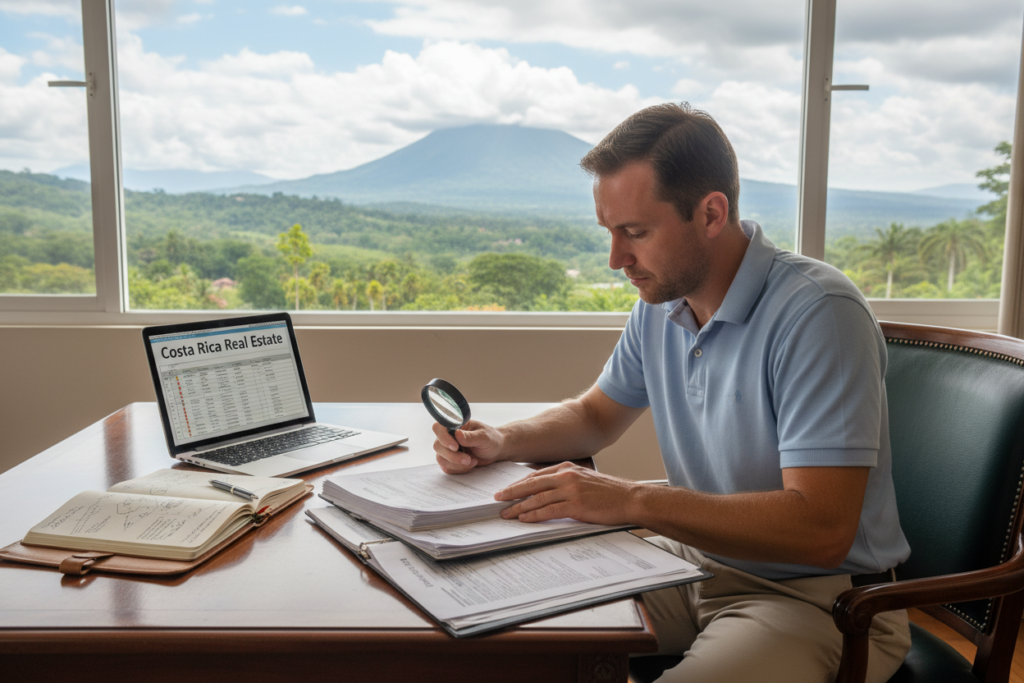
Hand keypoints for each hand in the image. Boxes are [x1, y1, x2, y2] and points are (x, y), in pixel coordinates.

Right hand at [432, 419, 504, 473]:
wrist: (496, 450)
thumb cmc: (491, 439)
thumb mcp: (484, 437)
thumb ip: (470, 436)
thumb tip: (457, 434)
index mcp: (455, 425)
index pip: (438, 427)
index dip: (443, 437)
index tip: (456, 447)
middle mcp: (449, 436)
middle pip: (438, 446)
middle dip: (452, 456)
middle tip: (468, 459)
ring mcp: (447, 449)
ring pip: (440, 458)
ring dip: (455, 464)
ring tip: (472, 461)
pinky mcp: (450, 460)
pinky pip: (446, 467)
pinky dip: (458, 469)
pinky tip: (470, 464)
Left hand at [494, 462, 637, 525]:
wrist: (630, 498)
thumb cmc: (609, 492)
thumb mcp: (586, 479)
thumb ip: (567, 482)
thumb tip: (548, 491)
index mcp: (568, 468)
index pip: (537, 476)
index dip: (519, 484)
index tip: (507, 490)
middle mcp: (567, 476)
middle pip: (532, 484)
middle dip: (512, 492)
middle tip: (497, 499)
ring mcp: (571, 490)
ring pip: (537, 498)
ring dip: (519, 506)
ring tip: (506, 513)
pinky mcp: (576, 505)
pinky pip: (548, 510)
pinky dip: (534, 515)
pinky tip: (524, 519)